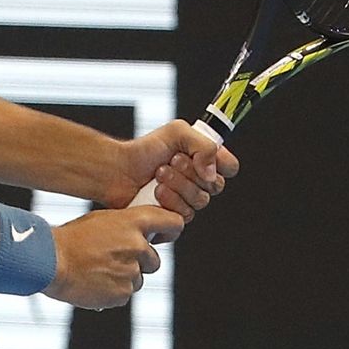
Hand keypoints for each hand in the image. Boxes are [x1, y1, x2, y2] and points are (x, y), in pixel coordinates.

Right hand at [47, 206, 181, 310]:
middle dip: (139, 262)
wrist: (51, 262)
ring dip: (123, 277)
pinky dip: (112, 291)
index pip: (173, 223)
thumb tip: (141, 236)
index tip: (163, 237)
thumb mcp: (101, 221)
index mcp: (134, 222)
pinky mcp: (123, 293)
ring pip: (138, 278)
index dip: (170, 231)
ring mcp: (132, 272)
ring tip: (97, 271)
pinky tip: (94, 283)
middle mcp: (138, 246)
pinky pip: (124, 293)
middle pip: (154, 260)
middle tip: (112, 259)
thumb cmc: (70, 239)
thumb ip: (126, 227)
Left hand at [113, 120, 238, 217]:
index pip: (230, 168)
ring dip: (178, 185)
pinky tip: (155, 193)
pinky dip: (169, 202)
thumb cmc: (144, 150)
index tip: (203, 158)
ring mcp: (187, 200)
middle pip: (216, 186)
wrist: (118, 171)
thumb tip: (212, 172)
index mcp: (204, 159)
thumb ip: (203, 145)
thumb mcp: (177, 133)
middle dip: (191, 173)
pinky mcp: (173, 216)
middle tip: (171, 162)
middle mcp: (199, 180)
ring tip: (158, 175)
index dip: (222, 165)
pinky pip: (185, 215)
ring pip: (200, 201)